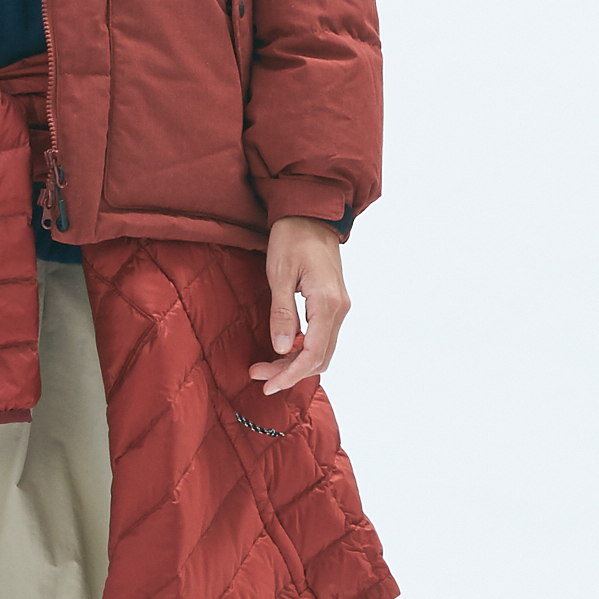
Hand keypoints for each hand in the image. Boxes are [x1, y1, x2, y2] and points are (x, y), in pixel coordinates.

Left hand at [253, 217, 346, 393]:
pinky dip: (303, 348)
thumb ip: (282, 313)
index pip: (313, 353)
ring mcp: (339, 306)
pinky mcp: (333, 303)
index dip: (290, 374)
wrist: (310, 214)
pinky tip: (282, 348)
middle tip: (259, 374)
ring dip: (296, 362)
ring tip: (266, 365)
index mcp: (327, 303)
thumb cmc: (292, 238)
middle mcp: (339, 309)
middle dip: (290, 372)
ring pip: (322, 349)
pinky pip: (322, 336)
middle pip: (320, 357)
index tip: (268, 384)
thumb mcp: (279, 274)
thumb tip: (280, 348)